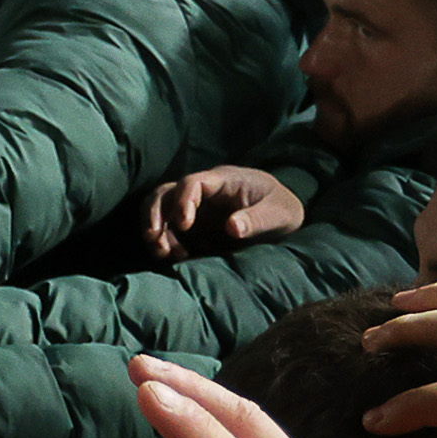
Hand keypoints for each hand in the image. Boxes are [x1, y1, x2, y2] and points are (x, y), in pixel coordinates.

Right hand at [143, 166, 304, 258]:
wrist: (280, 220)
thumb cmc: (281, 210)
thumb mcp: (278, 214)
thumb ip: (256, 219)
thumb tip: (232, 228)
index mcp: (223, 180)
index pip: (193, 182)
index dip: (183, 201)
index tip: (184, 224)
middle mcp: (202, 191)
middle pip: (165, 193)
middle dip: (155, 215)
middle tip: (156, 241)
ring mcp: (194, 208)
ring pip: (159, 209)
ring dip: (154, 230)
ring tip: (163, 253)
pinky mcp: (191, 226)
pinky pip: (166, 230)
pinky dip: (163, 242)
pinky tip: (174, 257)